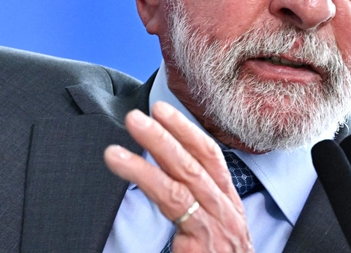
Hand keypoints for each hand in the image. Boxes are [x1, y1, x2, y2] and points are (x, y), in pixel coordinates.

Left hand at [104, 101, 253, 252]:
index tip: (164, 111)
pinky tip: (122, 162)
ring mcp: (219, 226)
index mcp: (228, 211)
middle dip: (167, 132)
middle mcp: (228, 213)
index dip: (188, 132)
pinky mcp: (205, 240)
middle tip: (139, 114)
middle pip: (198, 160)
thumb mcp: (206, 243)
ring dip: (155, 144)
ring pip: (185, 174)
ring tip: (128, 128)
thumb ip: (190, 219)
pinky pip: (172, 199)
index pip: (212, 160)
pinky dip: (145, 175)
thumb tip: (160, 189)